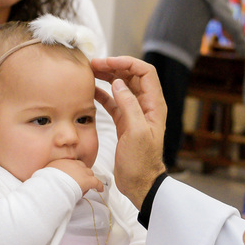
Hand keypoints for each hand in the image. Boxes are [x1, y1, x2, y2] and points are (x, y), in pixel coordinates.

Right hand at [48, 158, 103, 193]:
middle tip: (79, 180)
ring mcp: (81, 172)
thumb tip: (41, 177)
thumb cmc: (45, 183)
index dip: (73, 170)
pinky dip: (99, 186)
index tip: (71, 175)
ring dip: (88, 179)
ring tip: (86, 187)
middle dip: (82, 173)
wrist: (52, 186)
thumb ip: (46, 174)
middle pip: (81, 167)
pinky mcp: (88, 180)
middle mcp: (73, 164)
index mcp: (62, 162)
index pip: (71, 164)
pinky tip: (100, 189)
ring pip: (89, 174)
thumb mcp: (43, 174)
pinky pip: (96, 183)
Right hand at [91, 56, 165, 206]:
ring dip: (107, 77)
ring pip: (121, 87)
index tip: (108, 62)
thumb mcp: (136, 132)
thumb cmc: (141, 162)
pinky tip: (91, 90)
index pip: (145, 72)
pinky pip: (114, 102)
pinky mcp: (124, 122)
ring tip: (90, 72)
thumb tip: (118, 83)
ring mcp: (135, 113)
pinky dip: (103, 93)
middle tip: (93, 64)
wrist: (140, 183)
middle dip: (114, 66)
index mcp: (154, 105)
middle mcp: (146, 106)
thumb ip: (129, 105)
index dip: (127, 63)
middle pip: (132, 76)